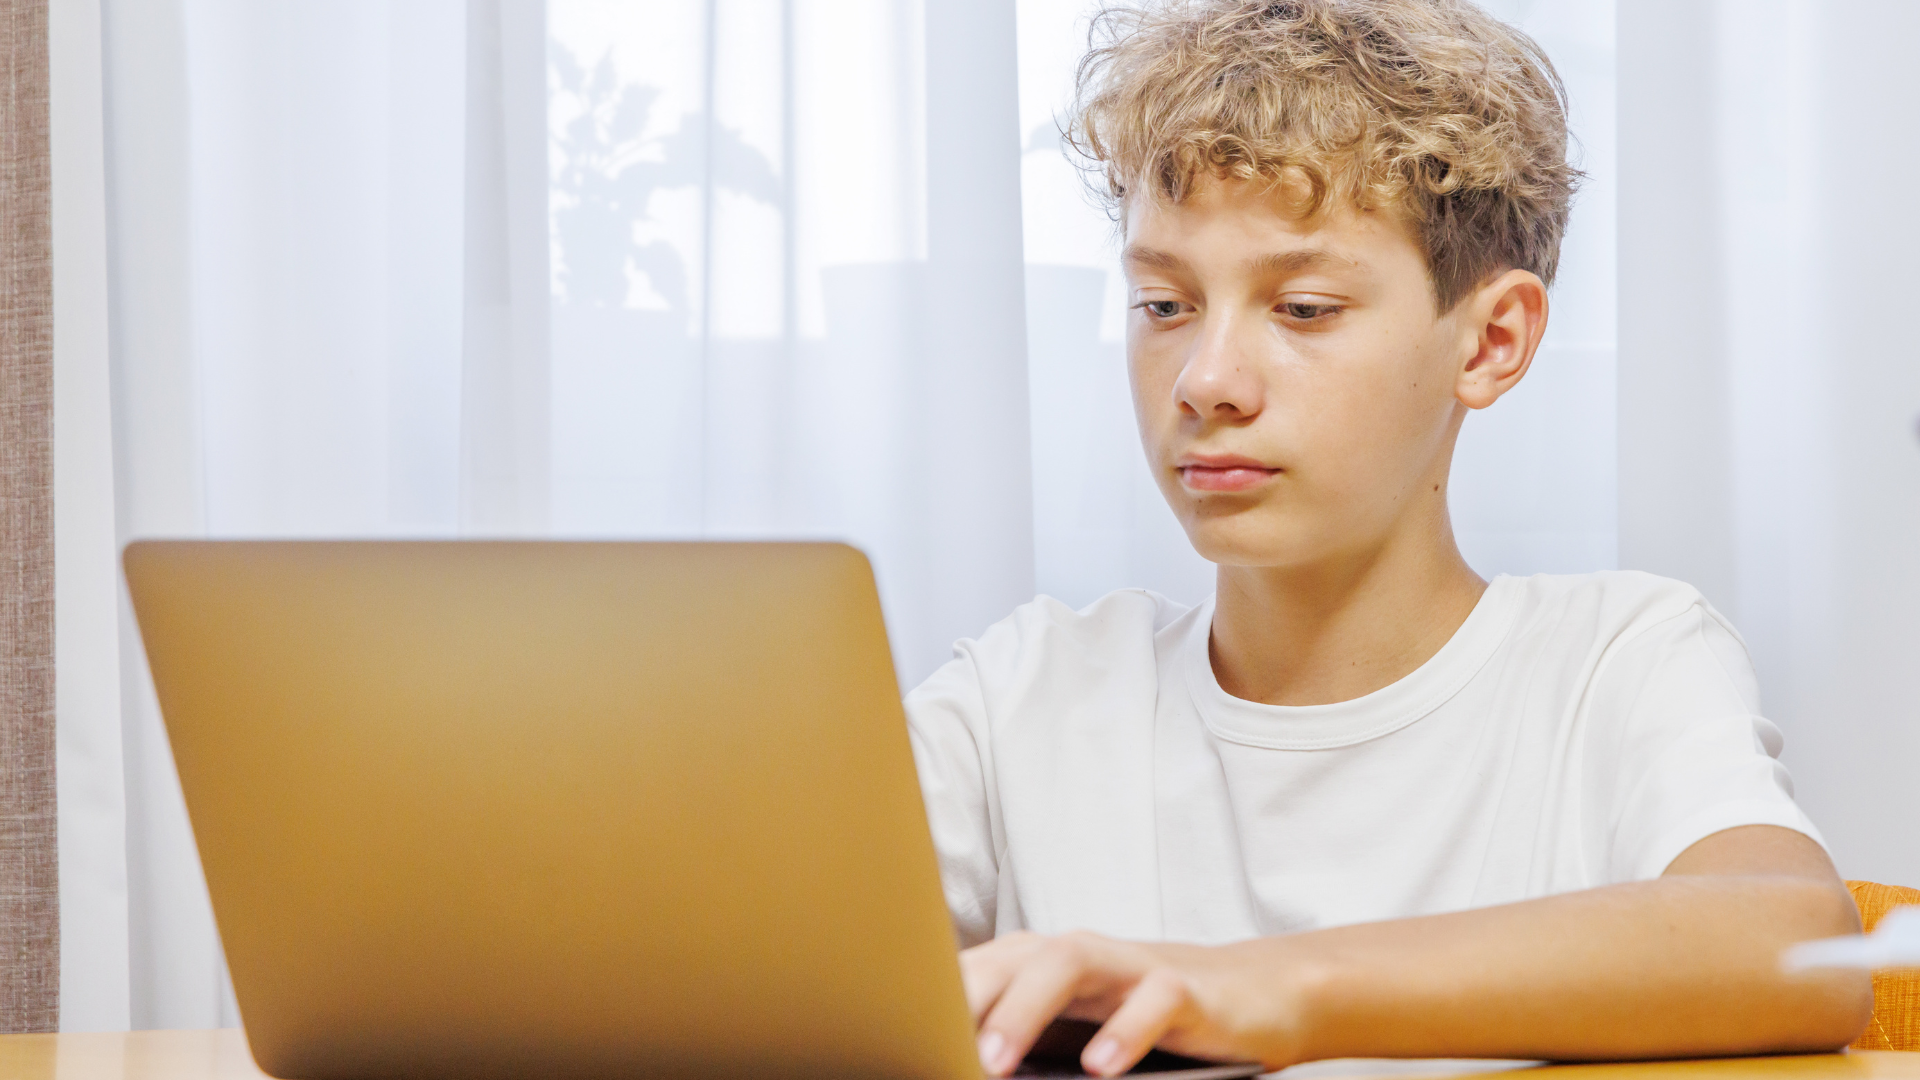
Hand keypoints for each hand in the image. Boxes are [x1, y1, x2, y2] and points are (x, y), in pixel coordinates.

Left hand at [960, 930, 1316, 1077]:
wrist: (1251, 994)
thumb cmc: (1139, 1017)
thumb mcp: (1073, 1030)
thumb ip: (1018, 1043)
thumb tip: (952, 1065)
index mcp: (1038, 963)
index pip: (973, 970)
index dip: (928, 1000)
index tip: (893, 1037)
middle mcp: (1076, 955)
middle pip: (1009, 958)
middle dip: (963, 1001)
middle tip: (930, 1048)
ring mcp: (1129, 966)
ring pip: (1068, 965)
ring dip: (1024, 1010)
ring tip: (993, 1060)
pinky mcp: (1182, 988)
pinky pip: (1150, 1001)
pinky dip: (1123, 1033)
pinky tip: (1101, 1069)